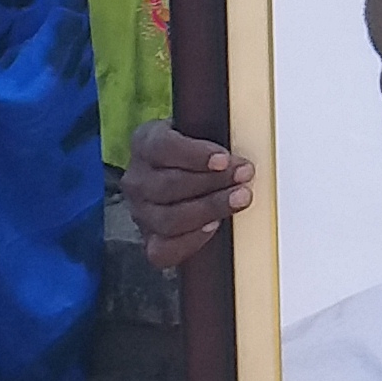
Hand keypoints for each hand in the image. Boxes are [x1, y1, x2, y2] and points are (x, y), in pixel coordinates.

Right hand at [127, 118, 255, 271]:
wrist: (181, 173)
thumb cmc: (196, 151)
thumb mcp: (200, 130)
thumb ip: (213, 132)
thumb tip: (237, 150)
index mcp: (144, 143)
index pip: (162, 147)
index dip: (194, 155)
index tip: (224, 159)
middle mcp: (137, 179)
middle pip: (169, 185)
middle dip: (212, 182)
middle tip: (244, 176)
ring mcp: (140, 212)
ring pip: (169, 219)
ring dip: (210, 209)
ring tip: (240, 199)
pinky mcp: (149, 239)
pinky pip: (164, 250)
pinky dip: (191, 240)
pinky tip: (214, 226)